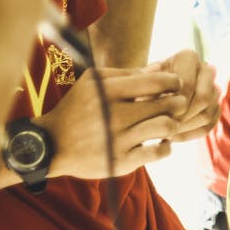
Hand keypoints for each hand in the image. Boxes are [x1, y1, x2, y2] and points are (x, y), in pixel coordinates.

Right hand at [39, 66, 186, 178]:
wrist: (51, 145)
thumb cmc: (77, 107)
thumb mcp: (92, 81)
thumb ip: (127, 73)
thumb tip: (160, 67)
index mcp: (108, 91)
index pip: (156, 82)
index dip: (174, 81)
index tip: (175, 84)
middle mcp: (114, 115)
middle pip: (166, 104)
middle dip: (178, 101)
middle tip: (176, 103)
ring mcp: (118, 140)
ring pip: (166, 126)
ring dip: (174, 123)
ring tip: (169, 122)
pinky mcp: (120, 162)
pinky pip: (158, 152)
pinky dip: (166, 146)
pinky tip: (161, 141)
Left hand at [146, 49, 218, 141]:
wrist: (147, 89)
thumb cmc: (139, 83)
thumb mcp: (137, 80)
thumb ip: (141, 85)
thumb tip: (142, 97)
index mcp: (189, 57)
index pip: (187, 84)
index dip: (172, 103)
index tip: (155, 115)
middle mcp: (206, 69)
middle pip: (204, 98)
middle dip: (182, 116)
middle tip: (162, 127)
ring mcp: (213, 89)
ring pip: (207, 114)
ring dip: (185, 127)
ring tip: (164, 134)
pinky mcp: (214, 108)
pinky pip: (208, 126)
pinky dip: (190, 134)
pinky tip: (171, 137)